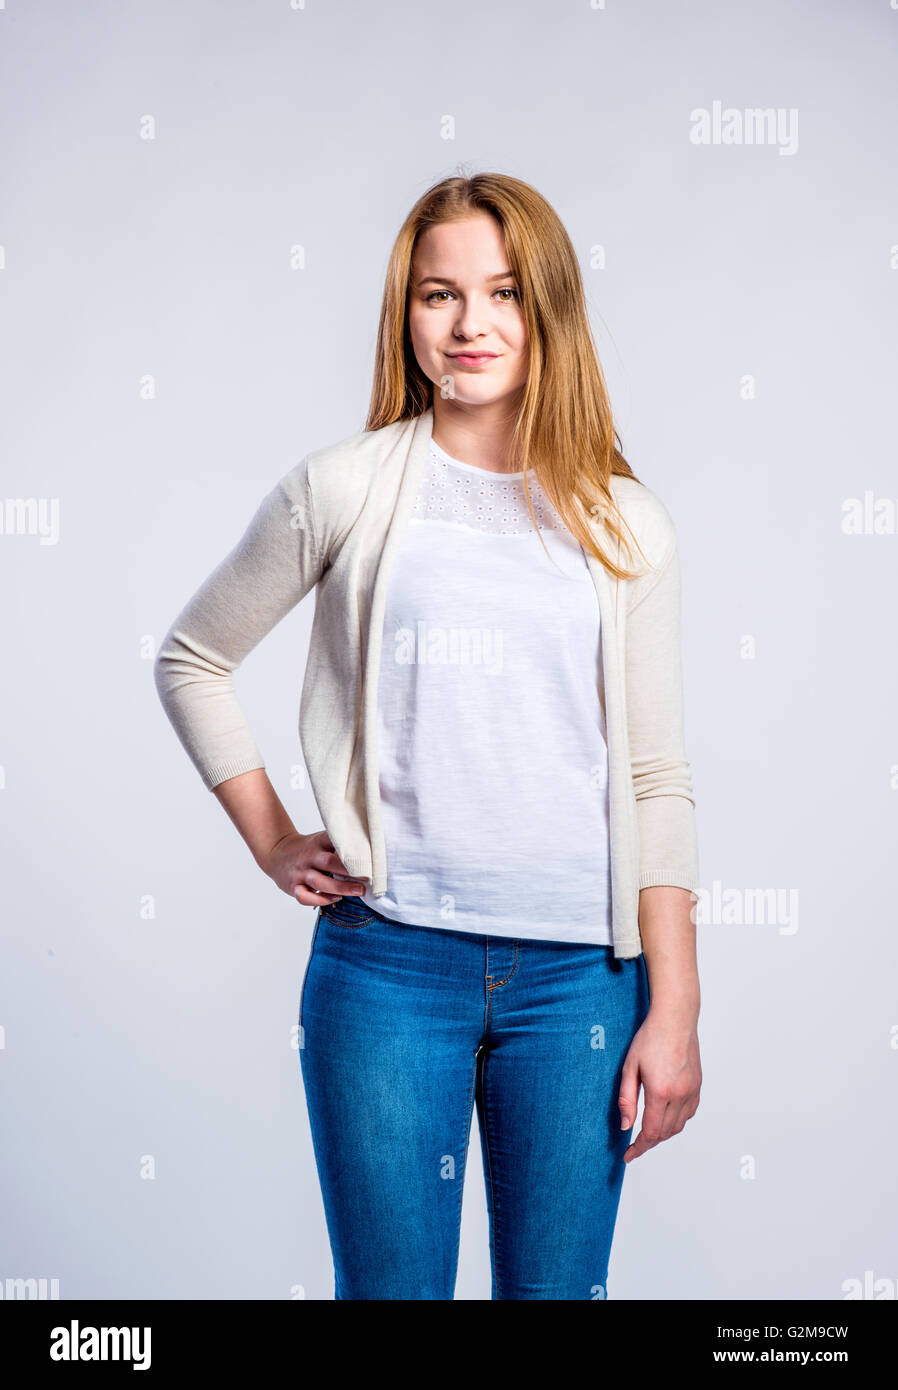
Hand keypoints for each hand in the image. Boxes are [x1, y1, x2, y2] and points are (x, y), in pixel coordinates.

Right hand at [261, 829, 369, 906]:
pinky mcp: (293, 887)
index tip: (370, 855)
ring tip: (359, 891)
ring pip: (320, 882)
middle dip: (350, 871)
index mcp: (317, 842)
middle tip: (369, 877)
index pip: (335, 841)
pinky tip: (336, 899)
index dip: (352, 848)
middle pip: (329, 862)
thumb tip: (370, 850)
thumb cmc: (307, 849)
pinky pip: (305, 897)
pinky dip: (321, 900)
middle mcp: (309, 857)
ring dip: (341, 887)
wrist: (276, 853)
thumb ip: (338, 845)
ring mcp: (300, 873)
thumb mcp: (320, 840)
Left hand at [617, 1008, 701, 1162]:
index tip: (628, 1155)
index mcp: (661, 1091)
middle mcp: (680, 1095)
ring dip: (663, 1134)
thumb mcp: (629, 1067)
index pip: (651, 1132)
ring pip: (678, 1126)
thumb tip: (625, 1126)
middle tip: (634, 1146)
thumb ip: (627, 1099)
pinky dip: (676, 1122)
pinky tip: (665, 1118)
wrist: (675, 1019)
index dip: (638, 1147)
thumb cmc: (650, 1038)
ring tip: (647, 1133)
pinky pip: (688, 1113)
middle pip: (665, 1133)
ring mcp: (692, 1091)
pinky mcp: (698, 1085)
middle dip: (648, 1143)